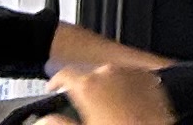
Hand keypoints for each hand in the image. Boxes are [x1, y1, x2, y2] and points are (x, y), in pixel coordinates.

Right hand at [58, 72, 176, 124]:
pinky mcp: (148, 77)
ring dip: (105, 86)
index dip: (56, 82)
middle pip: (88, 75)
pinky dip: (124, 86)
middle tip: (84, 107)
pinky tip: (126, 103)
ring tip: (107, 108)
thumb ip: (59, 123)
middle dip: (84, 89)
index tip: (54, 88)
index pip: (65, 75)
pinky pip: (130, 77)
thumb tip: (44, 120)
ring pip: (110, 75)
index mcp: (88, 85)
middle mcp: (109, 73)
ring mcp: (130, 72)